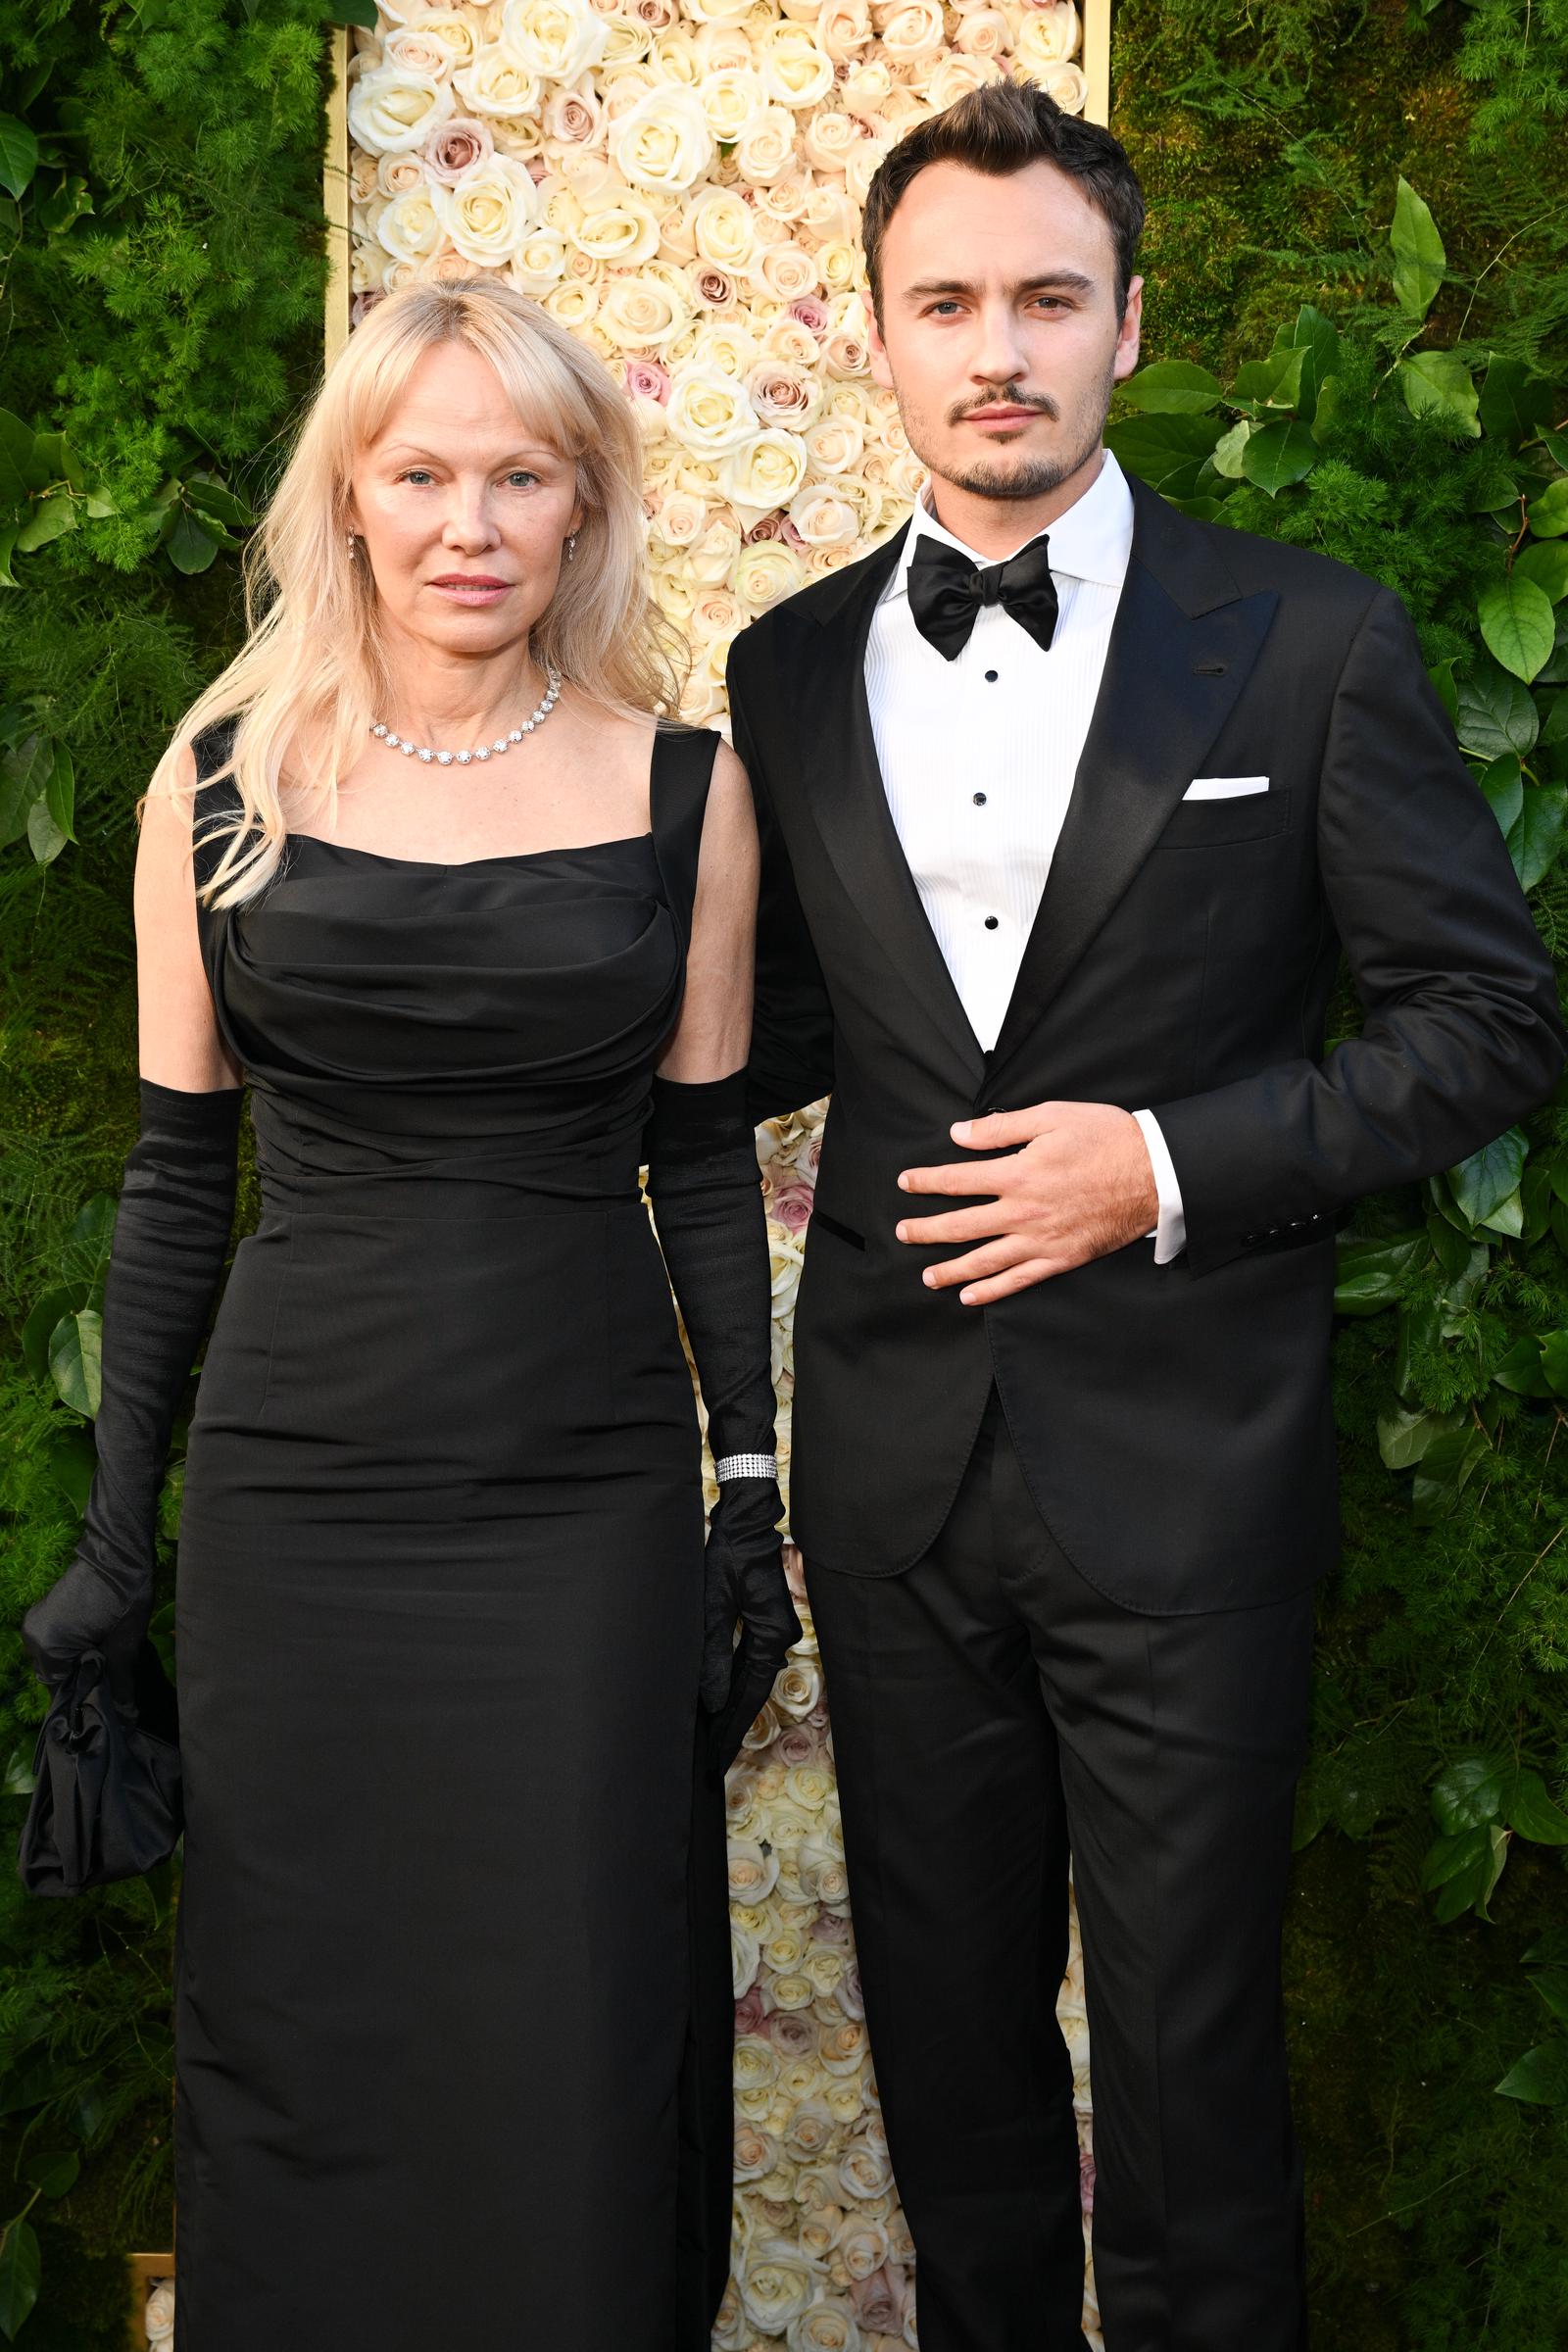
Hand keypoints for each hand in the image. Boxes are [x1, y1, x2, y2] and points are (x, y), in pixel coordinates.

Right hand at [22, 1556, 145, 1699]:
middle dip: (80, 1680)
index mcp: (47, 1646)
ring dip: (76, 1664)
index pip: (60, 1690)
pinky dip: (71, 1649)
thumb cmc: (126, 1598)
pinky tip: (93, 1648)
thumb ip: (120, 1683)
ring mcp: (36, 1622)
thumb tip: (126, 1716)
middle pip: (55, 1675)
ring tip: (103, 1663)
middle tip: (108, 1682)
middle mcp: (34, 1636)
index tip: (105, 1702)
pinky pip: (54, 1642)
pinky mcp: (44, 1611)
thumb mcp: (125, 1645)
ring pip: (54, 1659)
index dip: (83, 1698)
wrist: (120, 1552)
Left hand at [700, 1478, 800, 1772]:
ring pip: (749, 1676)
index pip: (750, 1695)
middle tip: (711, 1758)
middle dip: (731, 1722)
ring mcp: (773, 1627)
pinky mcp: (763, 1618)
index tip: (717, 1757)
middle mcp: (779, 1636)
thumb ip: (713, 1653)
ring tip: (711, 1735)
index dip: (732, 1728)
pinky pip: (748, 1658)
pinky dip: (732, 1679)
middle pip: (752, 1689)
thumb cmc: (729, 1556)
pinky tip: (717, 1696)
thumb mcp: (714, 1605)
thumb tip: (711, 1700)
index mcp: (771, 1636)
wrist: (745, 1520)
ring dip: (731, 1703)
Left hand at [895, 1101, 1159, 1304]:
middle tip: (903, 1233)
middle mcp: (1023, 1212)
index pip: (958, 1179)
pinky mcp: (1061, 1259)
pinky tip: (970, 1297)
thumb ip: (1001, 1127)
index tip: (905, 1182)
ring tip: (926, 1276)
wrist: (1155, 1173)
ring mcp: (1041, 1240)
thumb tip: (958, 1134)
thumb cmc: (1106, 1138)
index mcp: (1018, 1173)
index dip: (927, 1181)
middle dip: (926, 1230)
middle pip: (961, 1226)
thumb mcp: (1052, 1117)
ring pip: (984, 1260)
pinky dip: (992, 1291)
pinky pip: (1018, 1280)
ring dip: (950, 1269)